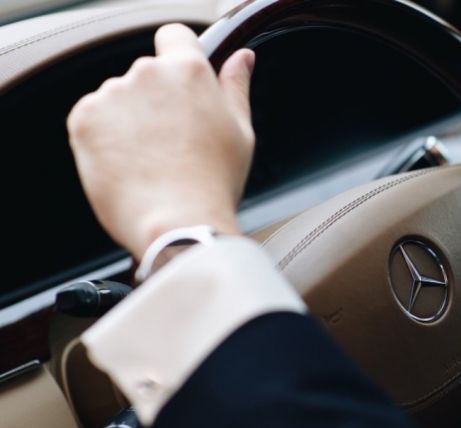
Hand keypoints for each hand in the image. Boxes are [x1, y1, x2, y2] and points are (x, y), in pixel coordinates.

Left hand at [68, 24, 255, 258]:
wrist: (175, 223)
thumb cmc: (214, 183)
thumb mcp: (240, 131)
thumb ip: (236, 86)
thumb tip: (242, 58)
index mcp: (188, 71)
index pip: (175, 36)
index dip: (179, 56)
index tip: (181, 83)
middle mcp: (147, 74)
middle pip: (147, 74)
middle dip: (156, 100)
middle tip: (175, 142)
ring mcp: (111, 95)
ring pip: (119, 99)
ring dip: (130, 120)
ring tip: (152, 161)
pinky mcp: (84, 119)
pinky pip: (94, 119)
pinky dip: (106, 139)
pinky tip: (130, 165)